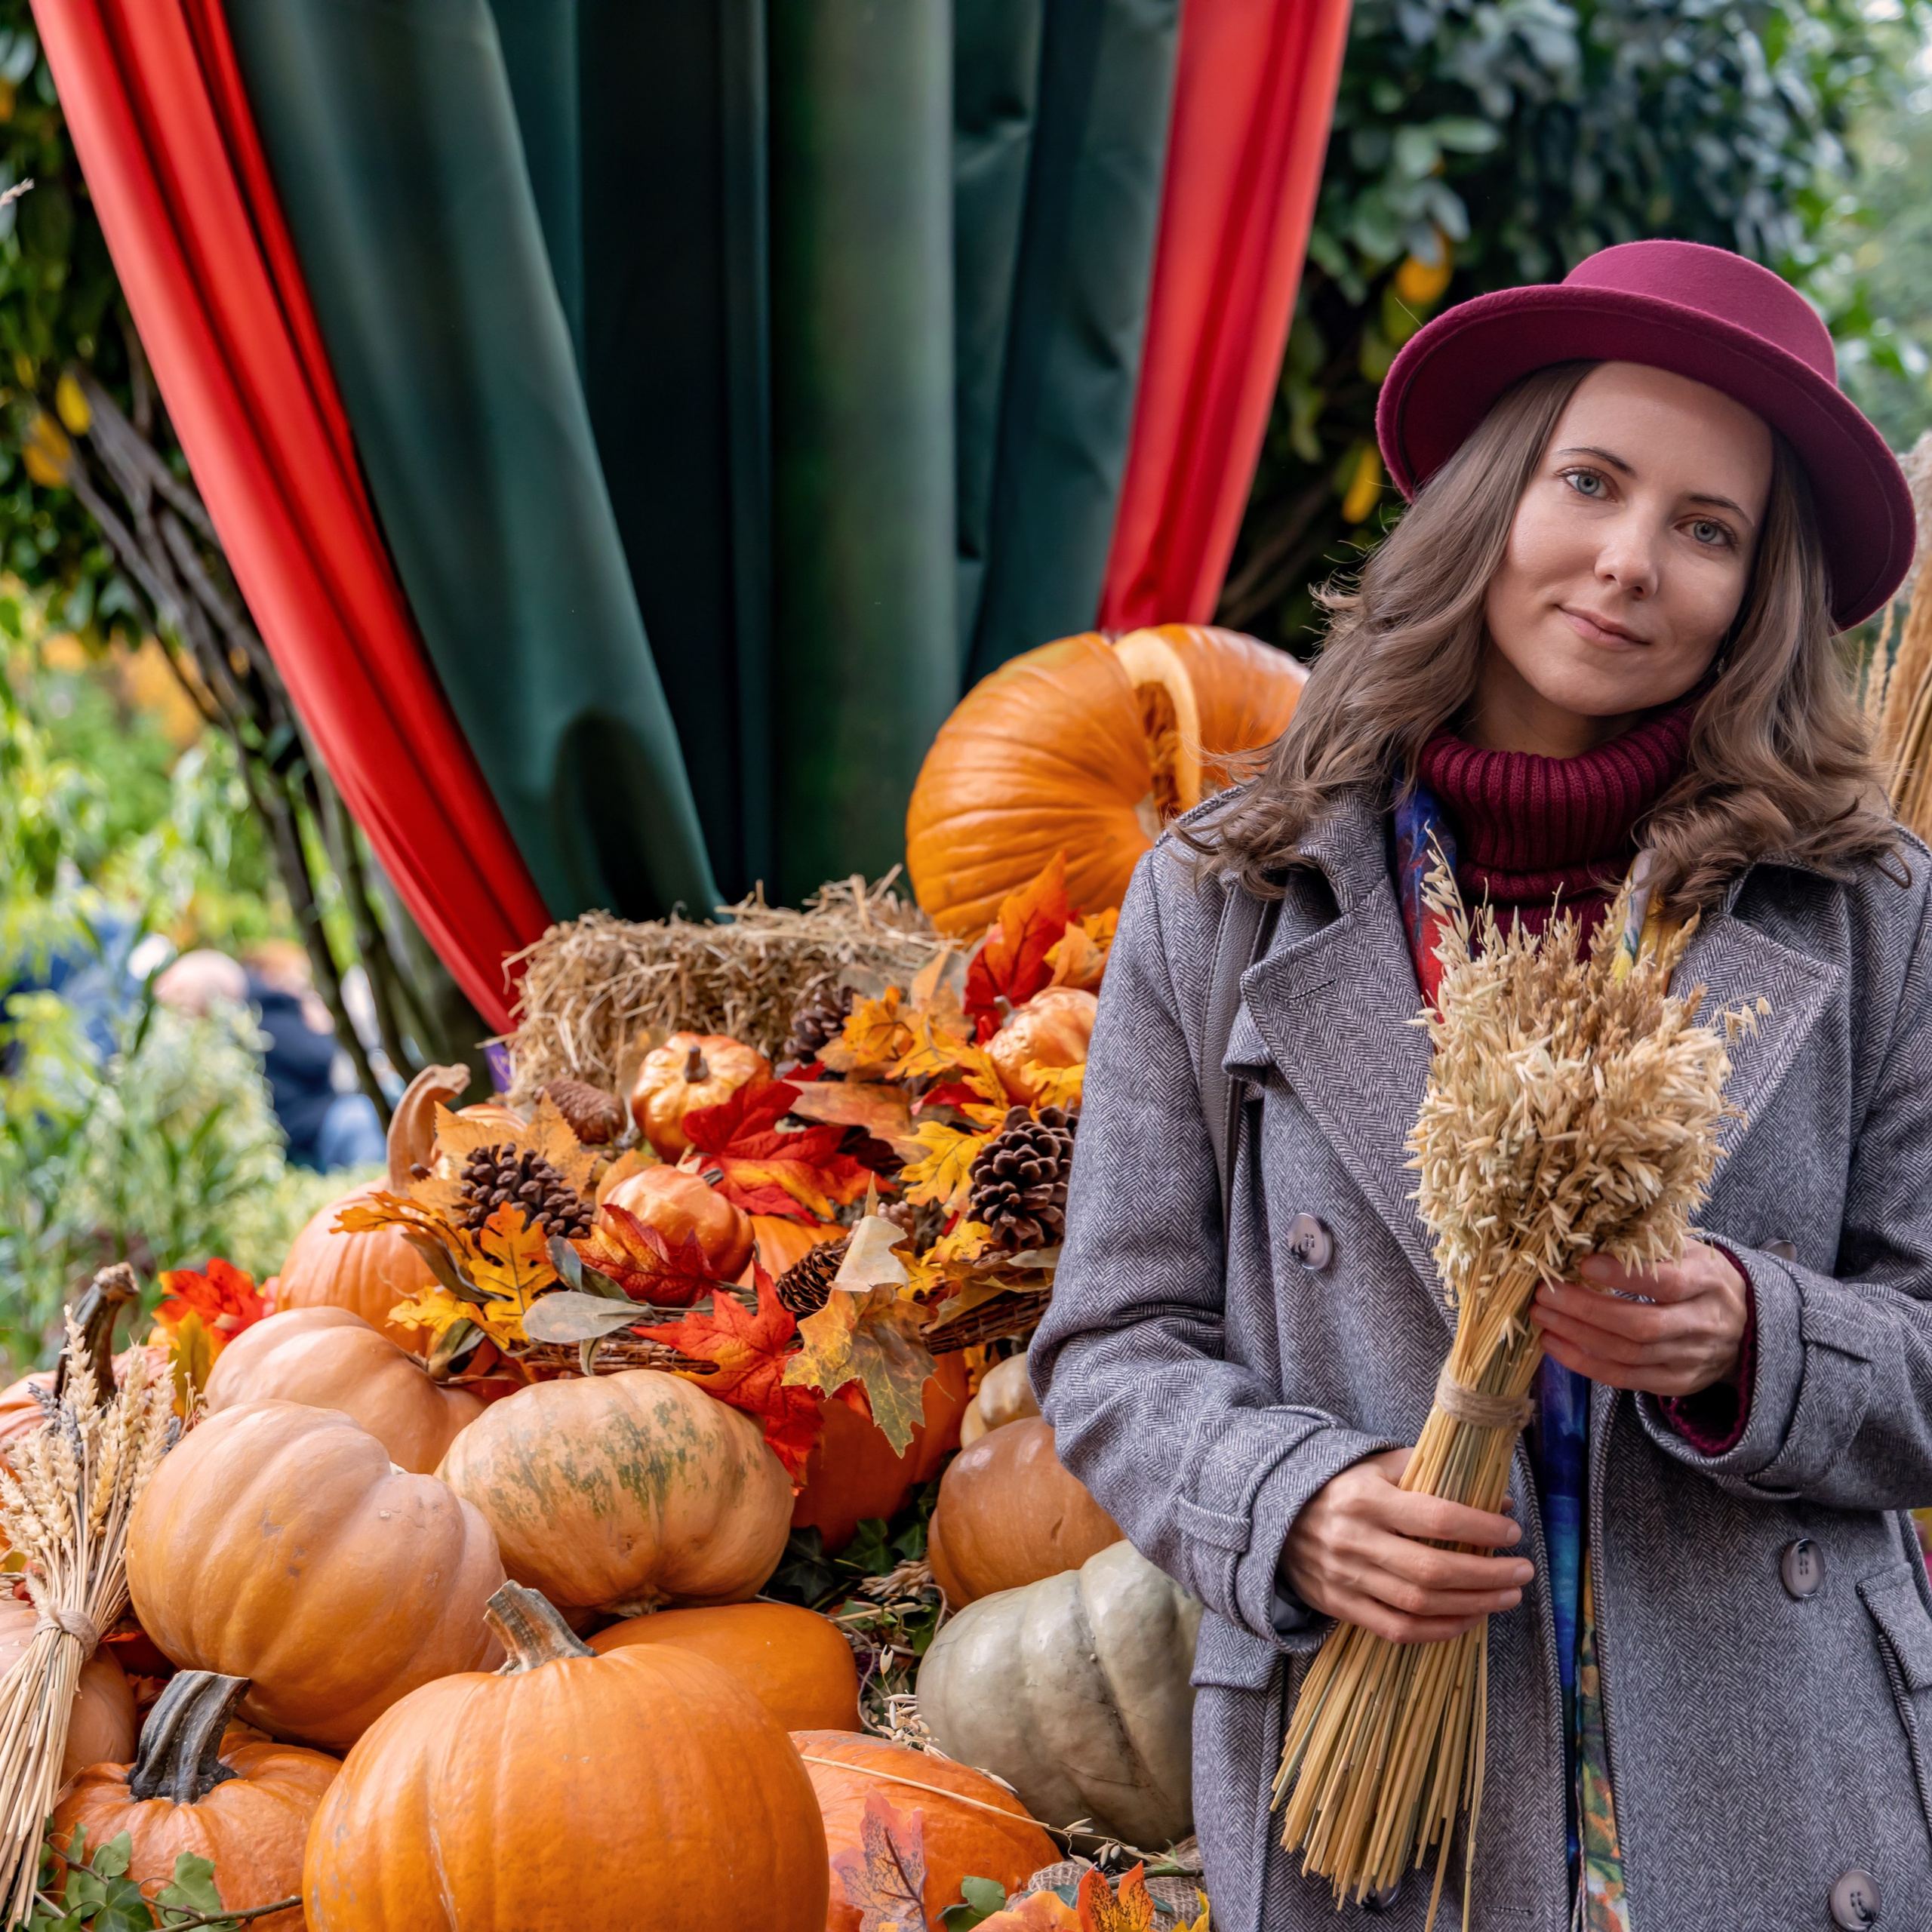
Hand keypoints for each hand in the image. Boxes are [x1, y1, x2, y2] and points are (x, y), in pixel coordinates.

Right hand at [1280, 1448, 1531, 1644]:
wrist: (1274, 1516)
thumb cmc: (1340, 1486)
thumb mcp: (1375, 1465)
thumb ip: (1430, 1474)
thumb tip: (1495, 1500)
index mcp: (1366, 1497)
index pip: (1435, 1517)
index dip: (1480, 1528)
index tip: (1511, 1531)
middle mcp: (1355, 1540)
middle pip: (1433, 1569)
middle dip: (1488, 1574)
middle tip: (1522, 1571)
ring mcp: (1346, 1577)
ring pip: (1420, 1604)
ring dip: (1474, 1604)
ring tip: (1507, 1596)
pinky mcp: (1340, 1606)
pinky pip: (1398, 1629)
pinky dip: (1440, 1630)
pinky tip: (1469, 1619)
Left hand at [1531, 1238, 1745, 1397]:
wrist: (1746, 1326)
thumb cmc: (1700, 1277)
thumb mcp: (1687, 1251)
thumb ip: (1649, 1244)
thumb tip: (1592, 1231)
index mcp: (1708, 1282)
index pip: (1667, 1282)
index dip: (1624, 1276)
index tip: (1585, 1264)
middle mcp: (1703, 1324)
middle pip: (1641, 1325)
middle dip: (1587, 1310)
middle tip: (1546, 1294)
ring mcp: (1690, 1359)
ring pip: (1628, 1355)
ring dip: (1577, 1336)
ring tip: (1542, 1317)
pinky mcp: (1677, 1382)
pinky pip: (1625, 1379)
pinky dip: (1585, 1363)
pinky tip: (1555, 1344)